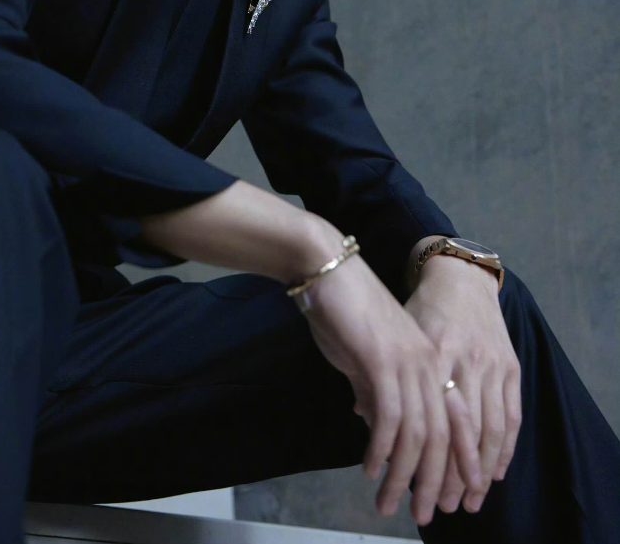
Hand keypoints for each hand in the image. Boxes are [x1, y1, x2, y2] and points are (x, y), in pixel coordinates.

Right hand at [298, 251, 482, 525]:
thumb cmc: (344, 309)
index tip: (450, 497)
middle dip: (433, 481)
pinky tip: (370, 469)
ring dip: (404, 476)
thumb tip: (375, 422)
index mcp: (432, 359)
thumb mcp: (367, 355)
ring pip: (418, 433)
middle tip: (422, 515)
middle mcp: (429, 362)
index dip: (456, 463)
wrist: (328, 269)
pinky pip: (390, 418)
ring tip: (389, 503)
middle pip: (443, 435)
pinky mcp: (383, 360)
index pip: (456, 422)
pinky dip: (382, 450)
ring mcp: (409, 361)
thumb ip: (377, 388)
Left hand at [404, 254, 521, 515]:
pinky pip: (511, 414)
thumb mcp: (392, 333)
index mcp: (428, 351)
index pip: (422, 415)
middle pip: (456, 430)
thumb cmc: (421, 305)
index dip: (413, 455)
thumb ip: (379, 372)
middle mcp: (462, 360)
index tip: (400, 484)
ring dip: (477, 471)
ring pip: (487, 428)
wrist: (457, 274)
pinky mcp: (509, 365)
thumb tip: (362, 415)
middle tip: (434, 507)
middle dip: (446, 474)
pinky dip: (504, 447)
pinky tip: (493, 471)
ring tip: (466, 500)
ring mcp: (490, 363)